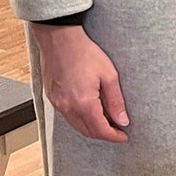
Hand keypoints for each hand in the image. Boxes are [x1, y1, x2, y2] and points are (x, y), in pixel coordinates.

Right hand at [30, 23, 129, 142]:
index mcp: (83, 103)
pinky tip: (90, 111)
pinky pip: (67, 116)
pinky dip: (80, 119)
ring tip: (107, 121)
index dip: (114, 136)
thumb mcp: (109, 75)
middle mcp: (67, 107)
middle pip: (87, 131)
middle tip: (118, 130)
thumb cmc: (84, 53)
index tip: (124, 136)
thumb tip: (123, 120)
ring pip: (76, 126)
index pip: (100, 130)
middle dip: (104, 134)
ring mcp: (57, 103)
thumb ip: (115, 101)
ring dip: (92, 128)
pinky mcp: (52, 97)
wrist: (59, 39)